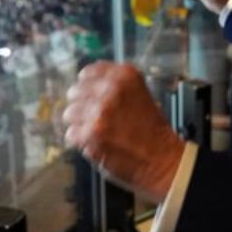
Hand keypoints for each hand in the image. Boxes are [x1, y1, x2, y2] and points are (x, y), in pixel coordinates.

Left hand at [62, 62, 184, 202]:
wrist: (162, 159)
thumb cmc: (152, 131)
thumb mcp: (140, 95)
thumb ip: (115, 86)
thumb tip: (85, 85)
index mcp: (125, 76)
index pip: (88, 72)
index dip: (87, 85)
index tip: (90, 93)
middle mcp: (110, 89)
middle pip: (75, 92)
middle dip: (82, 105)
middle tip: (97, 117)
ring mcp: (98, 112)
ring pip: (70, 113)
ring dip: (80, 123)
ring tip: (98, 131)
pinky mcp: (89, 134)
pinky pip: (71, 134)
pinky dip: (81, 141)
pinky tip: (98, 143)